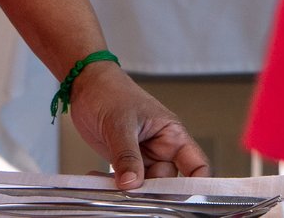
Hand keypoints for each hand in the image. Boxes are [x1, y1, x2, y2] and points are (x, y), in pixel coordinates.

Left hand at [65, 62, 210, 189]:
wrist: (85, 85)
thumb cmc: (110, 90)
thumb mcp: (120, 123)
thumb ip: (127, 155)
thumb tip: (132, 183)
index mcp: (172, 135)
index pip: (197, 165)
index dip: (198, 184)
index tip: (184, 198)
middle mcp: (161, 149)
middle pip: (168, 183)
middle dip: (153, 192)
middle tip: (134, 194)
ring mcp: (143, 157)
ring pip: (145, 186)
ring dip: (129, 191)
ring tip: (111, 185)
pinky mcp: (124, 162)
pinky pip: (126, 182)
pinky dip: (113, 186)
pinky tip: (98, 180)